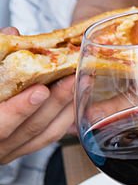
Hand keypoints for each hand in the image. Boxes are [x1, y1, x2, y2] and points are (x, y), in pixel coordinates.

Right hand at [0, 28, 75, 163]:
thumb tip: (12, 33)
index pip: (0, 124)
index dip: (21, 109)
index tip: (41, 91)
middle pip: (31, 127)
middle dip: (55, 102)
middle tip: (72, 79)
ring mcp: (11, 150)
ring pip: (44, 133)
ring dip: (66, 108)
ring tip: (82, 84)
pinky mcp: (23, 149)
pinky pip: (49, 137)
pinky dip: (65, 118)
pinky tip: (77, 100)